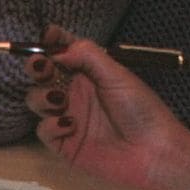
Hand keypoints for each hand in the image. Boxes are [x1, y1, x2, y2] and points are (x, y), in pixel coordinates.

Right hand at [23, 24, 188, 189]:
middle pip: (41, 74)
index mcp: (88, 75)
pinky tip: (70, 124)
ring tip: (59, 100)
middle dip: (36, 66)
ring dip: (41, 95)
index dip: (51, 42)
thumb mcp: (117, 75)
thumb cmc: (141, 110)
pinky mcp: (64, 144)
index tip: (47, 36)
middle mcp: (74, 93)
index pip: (62, 52)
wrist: (154, 153)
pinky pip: (43, 130)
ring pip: (36, 100)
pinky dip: (51, 125)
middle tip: (42, 66)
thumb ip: (87, 55)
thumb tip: (56, 49)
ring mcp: (67, 117)